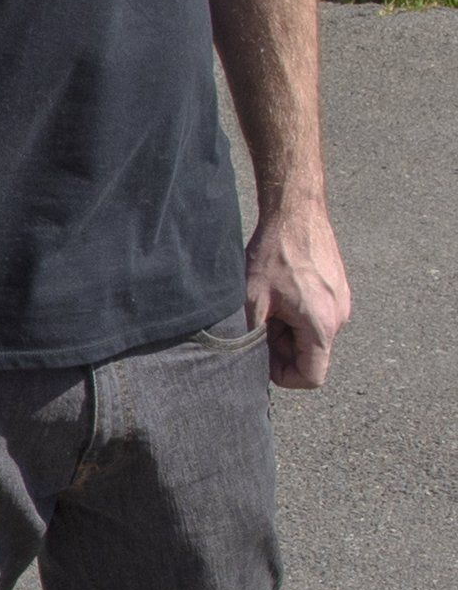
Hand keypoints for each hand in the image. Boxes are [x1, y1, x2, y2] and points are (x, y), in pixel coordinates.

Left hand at [245, 198, 349, 388]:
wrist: (295, 212)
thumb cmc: (273, 254)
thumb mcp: (252, 305)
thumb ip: (253, 343)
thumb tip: (247, 369)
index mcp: (322, 326)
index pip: (311, 377)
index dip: (283, 376)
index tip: (264, 357)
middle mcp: (340, 317)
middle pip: (310, 357)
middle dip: (282, 350)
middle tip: (262, 323)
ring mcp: (342, 302)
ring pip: (311, 337)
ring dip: (287, 331)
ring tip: (271, 305)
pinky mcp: (339, 289)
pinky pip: (317, 318)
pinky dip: (296, 315)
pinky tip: (282, 295)